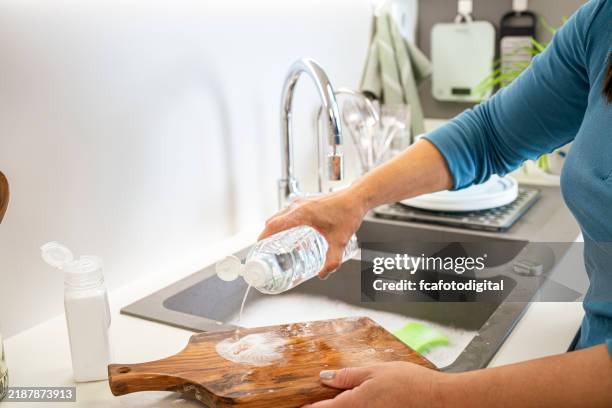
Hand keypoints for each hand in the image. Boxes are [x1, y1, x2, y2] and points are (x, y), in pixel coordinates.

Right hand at [258, 188, 367, 277]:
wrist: (356, 197)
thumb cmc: (348, 213)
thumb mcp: (339, 241)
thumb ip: (332, 261)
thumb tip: (323, 274)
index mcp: (301, 214)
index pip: (274, 225)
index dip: (263, 238)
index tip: (258, 249)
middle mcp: (298, 206)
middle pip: (273, 221)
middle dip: (266, 236)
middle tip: (266, 252)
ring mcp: (301, 203)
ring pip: (279, 216)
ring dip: (274, 229)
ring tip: (275, 245)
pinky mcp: (305, 203)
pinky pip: (287, 213)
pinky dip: (283, 223)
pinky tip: (291, 235)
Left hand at [303, 362, 445, 407]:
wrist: (439, 400)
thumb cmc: (410, 383)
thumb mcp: (375, 371)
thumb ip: (348, 376)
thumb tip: (325, 377)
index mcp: (355, 404)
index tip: (299, 407)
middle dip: (326, 407)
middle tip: (320, 401)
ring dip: (341, 407)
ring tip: (340, 398)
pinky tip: (360, 401)